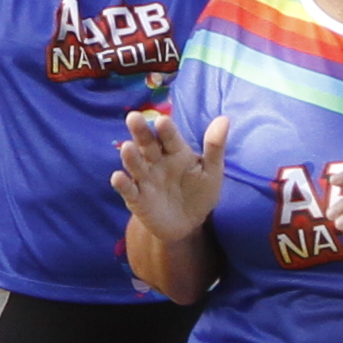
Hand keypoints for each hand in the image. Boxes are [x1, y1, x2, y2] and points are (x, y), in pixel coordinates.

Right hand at [114, 108, 228, 248]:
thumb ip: (214, 146)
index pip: (169, 137)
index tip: (162, 121)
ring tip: (127, 147)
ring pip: (135, 164)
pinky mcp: (137, 199)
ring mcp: (145, 179)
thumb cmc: (200, 193)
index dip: (166, 129)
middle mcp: (157, 161)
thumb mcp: (212, 171)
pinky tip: (118, 177)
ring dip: (130, 156)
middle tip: (133, 117)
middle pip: (147, 144)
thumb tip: (224, 118)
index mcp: (175, 152)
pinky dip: (122, 184)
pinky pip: (128, 190)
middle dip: (140, 132)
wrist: (188, 225)